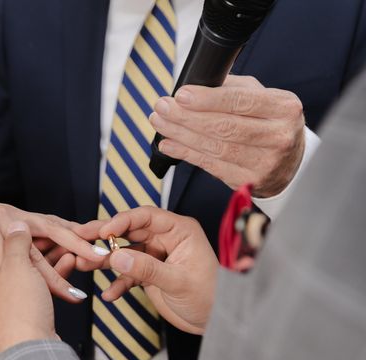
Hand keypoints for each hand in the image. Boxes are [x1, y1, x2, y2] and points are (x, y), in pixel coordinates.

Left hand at [0, 188, 105, 296]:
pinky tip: (81, 238)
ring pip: (49, 226)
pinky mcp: (14, 217)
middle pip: (43, 234)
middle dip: (72, 246)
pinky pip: (44, 224)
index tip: (62, 289)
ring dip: (75, 237)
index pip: (15, 253)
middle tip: (98, 258)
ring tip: (99, 248)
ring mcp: (10, 215)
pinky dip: (65, 230)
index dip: (38, 272)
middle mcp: (1, 218)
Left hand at [0, 222, 56, 354]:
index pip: (0, 242)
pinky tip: (69, 263)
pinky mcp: (19, 309)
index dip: (25, 234)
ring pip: (29, 269)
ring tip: (71, 249)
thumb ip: (15, 242)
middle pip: (16, 255)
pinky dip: (51, 274)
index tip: (43, 227)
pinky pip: (35, 284)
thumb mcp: (15, 267)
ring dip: (52, 259)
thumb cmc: (16, 315)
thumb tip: (16, 226)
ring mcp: (2, 299)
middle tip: (63, 235)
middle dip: (44, 247)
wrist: (27, 356)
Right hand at [93, 207, 218, 334]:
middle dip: (105, 237)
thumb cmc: (210, 296)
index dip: (123, 221)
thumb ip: (147, 269)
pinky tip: (109, 294)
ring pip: (125, 253)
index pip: (146, 217)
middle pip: (129, 232)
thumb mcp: (178, 281)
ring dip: (106, 261)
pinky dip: (118, 283)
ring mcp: (156, 256)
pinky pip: (128, 274)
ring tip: (85, 265)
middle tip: (82, 238)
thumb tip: (117, 257)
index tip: (104, 231)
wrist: (217, 322)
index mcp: (179, 230)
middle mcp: (166, 239)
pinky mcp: (149, 274)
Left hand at [151, 75, 305, 197]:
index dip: (207, 99)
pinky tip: (169, 144)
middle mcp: (278, 136)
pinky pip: (210, 166)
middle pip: (224, 126)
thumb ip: (231, 89)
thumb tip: (193, 87)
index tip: (180, 95)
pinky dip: (186, 154)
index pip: (240, 101)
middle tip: (162, 108)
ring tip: (160, 123)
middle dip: (186, 117)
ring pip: (214, 148)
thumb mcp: (262, 98)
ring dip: (181, 135)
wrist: (290, 162)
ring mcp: (265, 162)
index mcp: (284, 108)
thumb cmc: (270, 123)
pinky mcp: (249, 182)